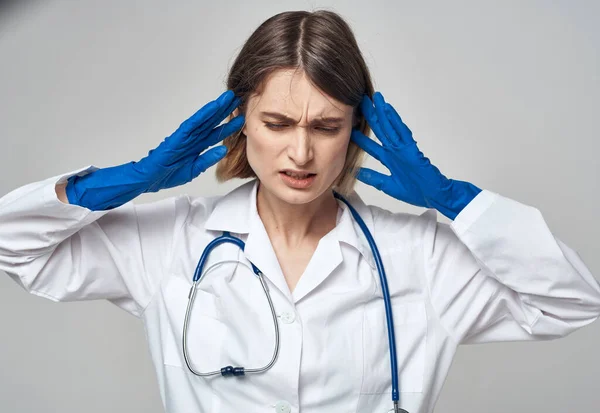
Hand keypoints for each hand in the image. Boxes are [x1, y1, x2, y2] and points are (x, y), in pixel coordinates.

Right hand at [140, 90, 242, 191]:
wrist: (149, 179)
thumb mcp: (194, 169)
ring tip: (229, 99)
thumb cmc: (168, 174)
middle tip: (239, 100)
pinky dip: (203, 115)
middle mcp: (192, 138)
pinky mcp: (178, 137)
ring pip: (204, 119)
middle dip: (225, 112)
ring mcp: (185, 136)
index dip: (228, 125)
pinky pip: (193, 124)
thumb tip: (223, 150)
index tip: (241, 118)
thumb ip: (208, 159)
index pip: (215, 133)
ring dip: (217, 108)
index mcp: (197, 146)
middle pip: (212, 122)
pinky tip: (213, 108)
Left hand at [350, 92, 480, 219]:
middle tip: (360, 102)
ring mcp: (403, 148)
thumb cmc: (416, 190)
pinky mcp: (411, 149)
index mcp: (389, 159)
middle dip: (370, 116)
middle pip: (380, 130)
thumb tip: (355, 173)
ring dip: (382, 112)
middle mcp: (394, 151)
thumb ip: (373, 178)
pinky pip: (402, 132)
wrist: (433, 195)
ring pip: (390, 127)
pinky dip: (395, 121)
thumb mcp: (387, 185)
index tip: (349, 127)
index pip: (371, 146)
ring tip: (374, 99)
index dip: (360, 137)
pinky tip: (388, 110)